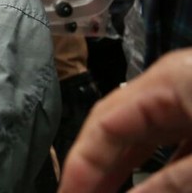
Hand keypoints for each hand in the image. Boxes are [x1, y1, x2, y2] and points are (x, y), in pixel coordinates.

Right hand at [58, 48, 191, 192]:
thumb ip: (170, 181)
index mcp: (169, 80)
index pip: (105, 123)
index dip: (81, 164)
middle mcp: (173, 86)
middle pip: (118, 126)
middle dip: (94, 166)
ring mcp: (189, 99)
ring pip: (144, 137)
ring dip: (122, 170)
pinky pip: (172, 143)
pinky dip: (157, 169)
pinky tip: (142, 189)